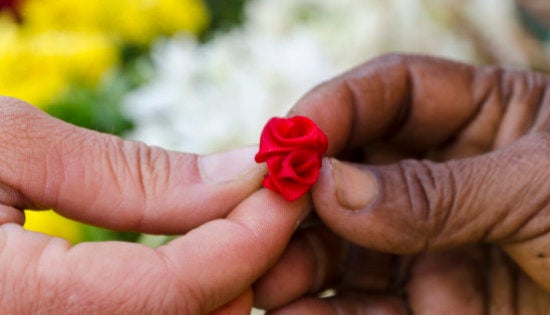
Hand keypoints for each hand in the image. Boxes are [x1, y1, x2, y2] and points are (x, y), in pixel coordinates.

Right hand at [0, 98, 308, 313]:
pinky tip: (192, 252)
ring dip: (227, 281)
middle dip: (248, 260)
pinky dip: (189, 298)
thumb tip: (242, 173)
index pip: (177, 292)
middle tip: (268, 197)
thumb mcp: (6, 149)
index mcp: (16, 311)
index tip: (283, 177)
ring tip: (236, 218)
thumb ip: (128, 174)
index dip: (248, 231)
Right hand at [253, 54, 549, 313]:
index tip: (292, 140)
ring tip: (269, 279)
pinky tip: (296, 314)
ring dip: (304, 258)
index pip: (392, 93)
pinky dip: (329, 313)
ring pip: (350, 243)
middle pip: (355, 171)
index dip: (338, 107)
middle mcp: (449, 175)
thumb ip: (441, 190)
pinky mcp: (436, 305)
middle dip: (308, 194)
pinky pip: (370, 307)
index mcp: (485, 116)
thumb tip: (335, 186)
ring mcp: (438, 243)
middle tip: (266, 219)